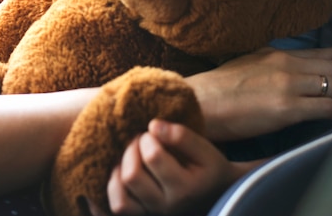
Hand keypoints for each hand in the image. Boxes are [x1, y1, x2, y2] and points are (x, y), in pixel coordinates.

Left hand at [88, 120, 260, 215]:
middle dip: (132, 149)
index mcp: (184, 188)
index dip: (148, 138)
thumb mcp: (204, 149)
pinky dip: (115, 187)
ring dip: (121, 169)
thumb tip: (153, 125)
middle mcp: (166, 206)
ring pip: (120, 198)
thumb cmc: (209, 168)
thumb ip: (181, 136)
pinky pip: (119, 206)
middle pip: (132, 176)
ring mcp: (153, 215)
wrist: (216, 195)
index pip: (153, 157)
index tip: (155, 132)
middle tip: (142, 140)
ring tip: (133, 156)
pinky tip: (123, 170)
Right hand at [188, 45, 331, 141]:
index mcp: (276, 54)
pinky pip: (328, 107)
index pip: (320, 53)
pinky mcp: (286, 108)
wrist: (199, 101)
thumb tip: (284, 69)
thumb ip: (268, 64)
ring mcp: (288, 85)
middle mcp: (287, 65)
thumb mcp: (245, 64)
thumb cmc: (217, 88)